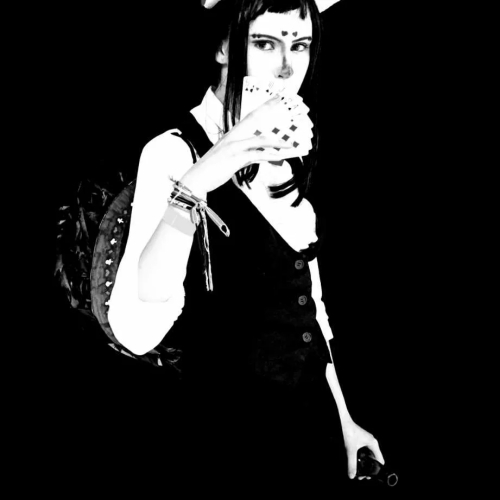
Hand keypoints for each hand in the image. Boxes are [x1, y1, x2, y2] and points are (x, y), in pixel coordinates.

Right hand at [180, 93, 312, 196]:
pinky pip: (256, 155)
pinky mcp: (235, 158)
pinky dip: (268, 156)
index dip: (261, 107)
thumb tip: (261, 156)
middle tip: (282, 101)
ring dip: (276, 142)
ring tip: (290, 144)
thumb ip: (246, 156)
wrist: (196, 179)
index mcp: (231, 136)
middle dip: (268, 109)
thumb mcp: (231, 160)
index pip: (249, 117)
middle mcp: (232, 137)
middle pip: (253, 119)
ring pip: (259, 140)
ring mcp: (233, 147)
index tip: (274, 99)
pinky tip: (279, 157)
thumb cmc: (212, 170)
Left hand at [341, 419, 384, 479]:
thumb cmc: (347, 431)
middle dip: (369, 468)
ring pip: (368, 455)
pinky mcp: (360, 440)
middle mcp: (371, 442)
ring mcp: (366, 440)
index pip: (380, 460)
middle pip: (374, 458)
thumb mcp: (350, 450)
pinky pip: (363, 452)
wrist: (341, 421)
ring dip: (364, 463)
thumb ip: (351, 463)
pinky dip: (361, 458)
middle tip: (362, 475)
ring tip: (358, 471)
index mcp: (373, 443)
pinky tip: (355, 462)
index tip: (369, 476)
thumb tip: (351, 476)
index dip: (376, 470)